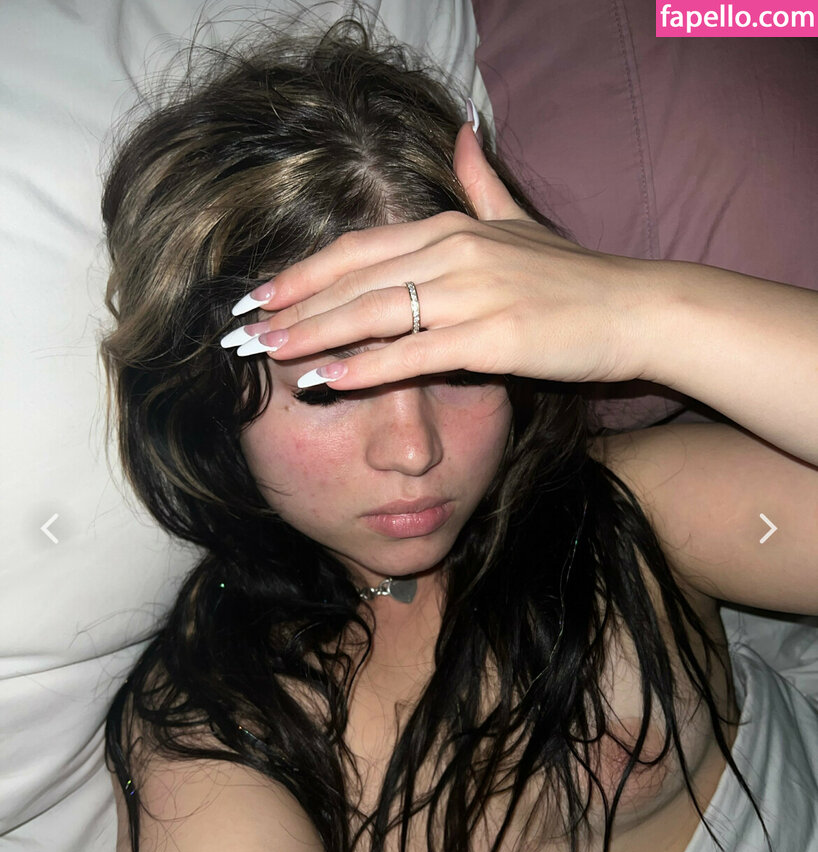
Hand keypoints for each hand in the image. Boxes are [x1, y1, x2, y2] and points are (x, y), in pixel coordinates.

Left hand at [222, 120, 659, 389]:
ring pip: (375, 313)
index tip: (262, 294)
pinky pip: (415, 352)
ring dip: (315, 334)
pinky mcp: (494, 336)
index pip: (359, 249)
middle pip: (354, 280)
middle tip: (243, 332)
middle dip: (293, 306)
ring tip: (270, 354)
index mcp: (453, 228)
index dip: (305, 273)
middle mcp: (454, 252)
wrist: (639, 308)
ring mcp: (474, 293)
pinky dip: (367, 366)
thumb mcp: (521, 223)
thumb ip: (482, 183)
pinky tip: (327, 378)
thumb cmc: (577, 277)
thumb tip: (463, 134)